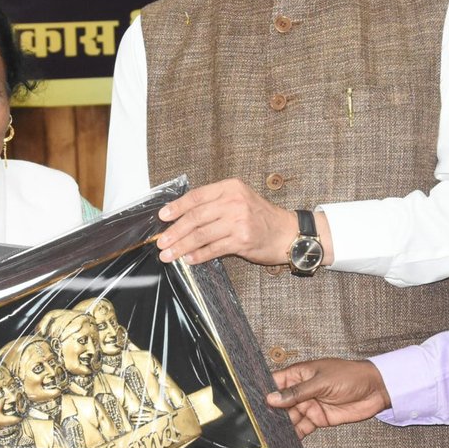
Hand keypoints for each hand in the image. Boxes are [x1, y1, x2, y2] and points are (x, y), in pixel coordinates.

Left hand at [156, 179, 298, 265]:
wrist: (287, 233)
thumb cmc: (261, 217)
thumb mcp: (240, 200)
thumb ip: (215, 203)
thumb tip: (183, 216)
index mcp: (230, 188)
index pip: (197, 196)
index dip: (177, 207)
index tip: (162, 217)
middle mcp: (234, 202)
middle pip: (196, 217)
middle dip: (175, 231)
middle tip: (161, 241)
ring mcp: (239, 221)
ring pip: (201, 234)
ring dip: (182, 246)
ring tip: (169, 254)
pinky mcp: (242, 240)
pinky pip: (214, 249)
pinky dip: (199, 255)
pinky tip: (189, 259)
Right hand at [267, 358, 390, 436]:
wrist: (375, 390)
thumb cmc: (350, 376)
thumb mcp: (322, 381)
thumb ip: (297, 392)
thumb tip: (272, 399)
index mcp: (299, 375)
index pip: (275, 383)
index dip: (263, 392)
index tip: (249, 403)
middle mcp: (301, 391)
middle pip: (279, 404)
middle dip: (269, 413)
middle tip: (257, 425)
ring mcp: (309, 405)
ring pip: (289, 418)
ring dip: (281, 427)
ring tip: (269, 436)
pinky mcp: (318, 419)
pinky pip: (302, 428)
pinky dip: (294, 435)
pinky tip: (285, 442)